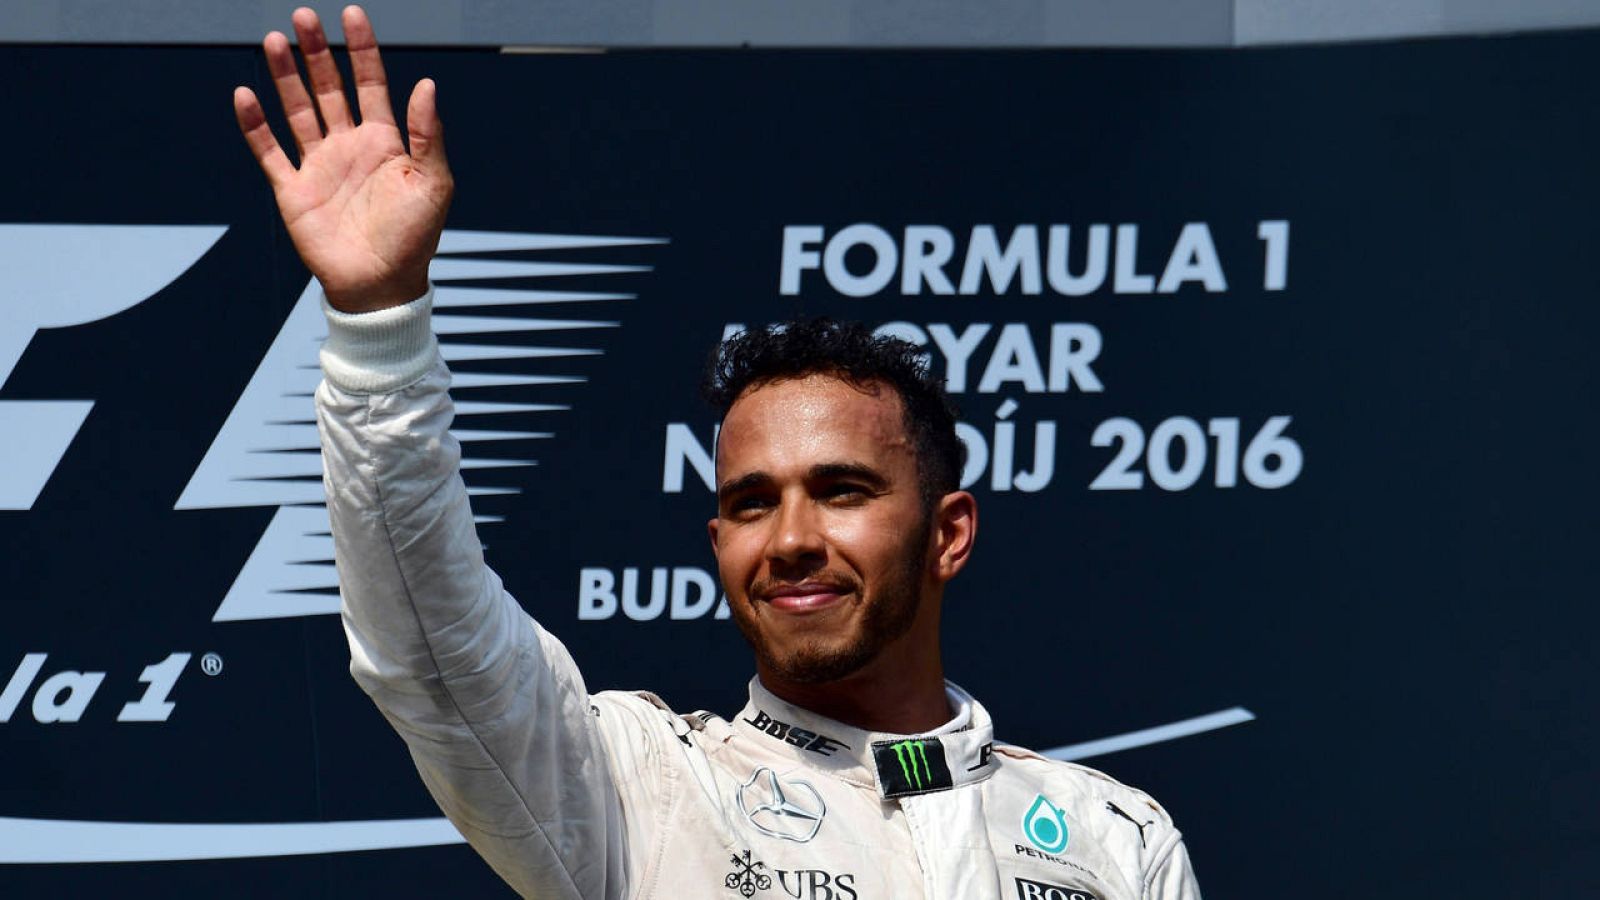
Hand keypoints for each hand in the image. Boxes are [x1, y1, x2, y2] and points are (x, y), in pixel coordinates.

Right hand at [233, 5, 452, 312]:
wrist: (381, 284)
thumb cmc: (415, 237)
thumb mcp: (433, 183)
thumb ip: (427, 135)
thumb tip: (426, 84)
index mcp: (385, 142)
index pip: (371, 84)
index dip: (362, 50)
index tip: (352, 15)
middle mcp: (349, 146)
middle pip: (329, 89)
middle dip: (317, 52)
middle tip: (303, 16)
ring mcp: (319, 166)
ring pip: (298, 110)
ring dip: (286, 76)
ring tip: (275, 40)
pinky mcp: (293, 190)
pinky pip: (269, 151)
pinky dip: (256, 125)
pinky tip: (245, 95)